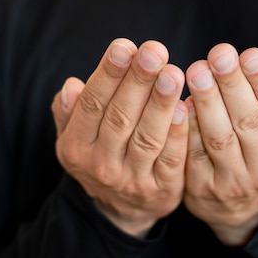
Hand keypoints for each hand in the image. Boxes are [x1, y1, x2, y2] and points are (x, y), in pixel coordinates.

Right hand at [51, 39, 188, 237]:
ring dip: (161, 103)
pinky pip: (171, 160)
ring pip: (147, 138)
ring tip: (173, 73)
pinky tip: (187, 108)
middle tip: (154, 50)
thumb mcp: (75, 138)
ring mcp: (132, 180)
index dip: (108, 74)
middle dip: (138, 81)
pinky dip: (178, 134)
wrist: (120, 211)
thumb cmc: (100, 156)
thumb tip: (71, 86)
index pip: (92, 104)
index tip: (124, 46)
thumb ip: (70, 112)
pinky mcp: (162, 190)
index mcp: (77, 146)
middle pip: (120, 117)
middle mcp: (101, 165)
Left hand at [184, 44, 257, 245]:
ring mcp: (233, 182)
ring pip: (220, 137)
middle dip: (232, 85)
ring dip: (208, 101)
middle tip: (219, 54)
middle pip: (248, 121)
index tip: (249, 54)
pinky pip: (193, 154)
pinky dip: (188, 127)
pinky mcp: (203, 189)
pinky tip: (181, 103)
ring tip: (196, 70)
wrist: (241, 212)